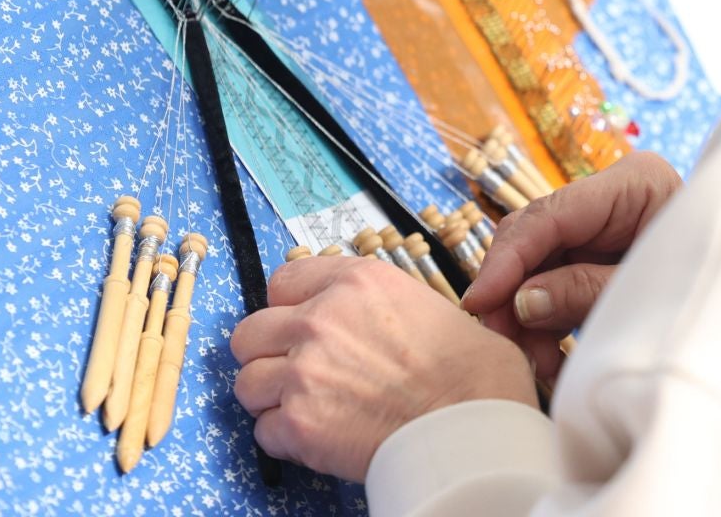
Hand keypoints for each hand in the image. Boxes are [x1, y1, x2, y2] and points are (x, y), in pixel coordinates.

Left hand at [230, 254, 536, 480]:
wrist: (473, 425)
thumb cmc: (471, 372)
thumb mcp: (425, 303)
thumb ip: (374, 305)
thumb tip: (363, 324)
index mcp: (356, 282)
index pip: (282, 281)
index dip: (290, 309)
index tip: (300, 328)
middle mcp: (321, 319)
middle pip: (249, 333)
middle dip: (268, 355)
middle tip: (296, 373)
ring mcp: (303, 372)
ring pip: (247, 383)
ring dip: (272, 399)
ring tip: (308, 409)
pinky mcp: (299, 423)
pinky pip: (263, 431)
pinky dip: (285, 439)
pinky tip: (317, 438)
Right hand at [462, 151, 681, 383]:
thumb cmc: (710, 286)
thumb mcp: (646, 292)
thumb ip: (583, 292)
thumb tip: (521, 303)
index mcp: (634, 182)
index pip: (552, 214)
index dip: (509, 258)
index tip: (481, 301)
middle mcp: (611, 196)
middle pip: (537, 235)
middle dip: (513, 289)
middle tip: (499, 339)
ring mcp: (602, 224)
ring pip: (538, 262)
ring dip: (526, 312)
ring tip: (532, 360)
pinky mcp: (597, 253)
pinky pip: (554, 280)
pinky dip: (544, 318)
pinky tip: (544, 354)